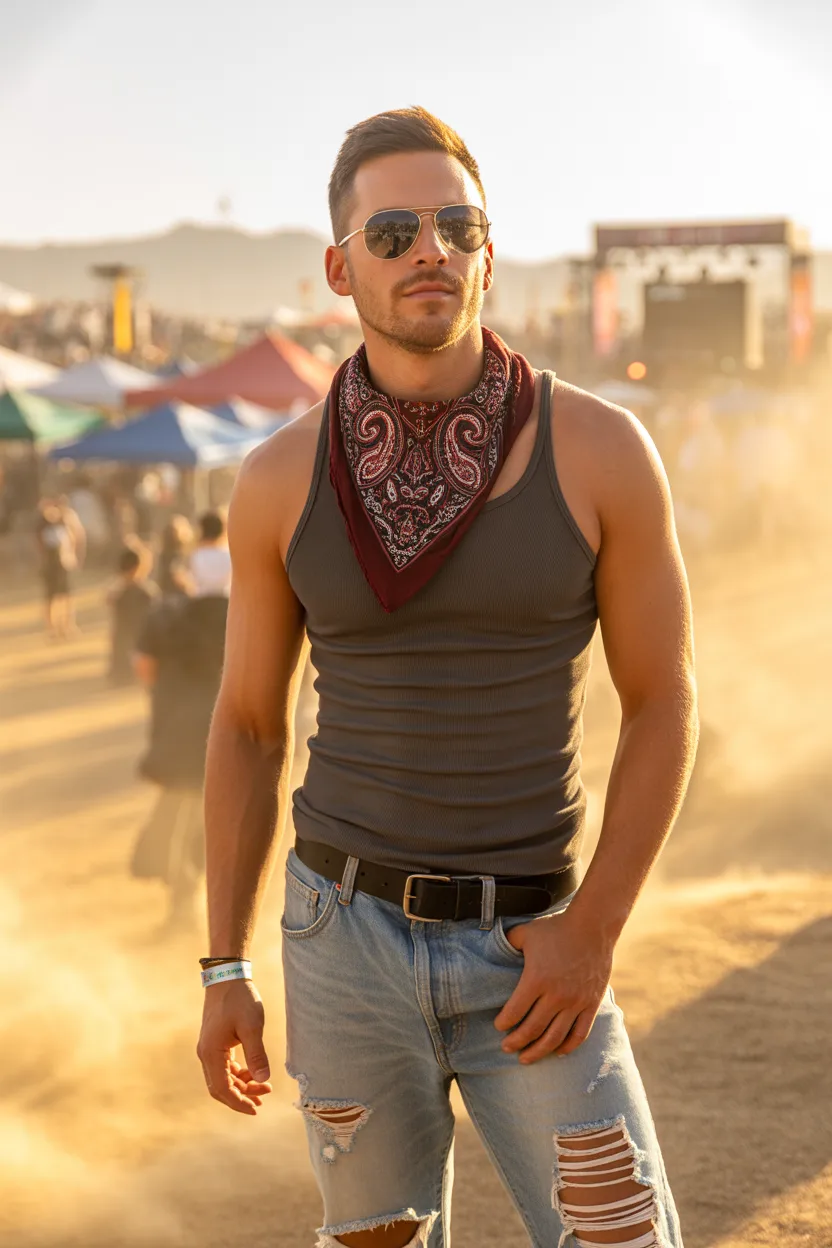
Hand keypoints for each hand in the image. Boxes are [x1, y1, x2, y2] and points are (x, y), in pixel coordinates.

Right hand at [197, 979, 271, 1113]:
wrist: (227, 976)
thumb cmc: (239, 999)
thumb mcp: (252, 1026)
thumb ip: (257, 1055)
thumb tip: (263, 1080)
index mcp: (211, 1053)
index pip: (222, 1089)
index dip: (238, 1103)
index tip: (256, 1110)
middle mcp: (206, 1054)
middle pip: (221, 1087)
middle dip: (241, 1097)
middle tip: (263, 1100)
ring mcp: (209, 1049)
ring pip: (223, 1078)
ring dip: (242, 1086)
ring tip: (264, 1087)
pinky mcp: (215, 1043)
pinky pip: (225, 1067)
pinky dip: (239, 1074)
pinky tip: (254, 1074)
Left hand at [494, 909, 613, 1064]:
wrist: (592, 926)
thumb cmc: (556, 928)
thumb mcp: (526, 932)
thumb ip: (508, 943)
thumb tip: (492, 949)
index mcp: (536, 978)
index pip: (514, 1011)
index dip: (504, 1023)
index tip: (498, 1026)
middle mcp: (556, 995)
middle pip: (532, 1029)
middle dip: (516, 1042)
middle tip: (506, 1048)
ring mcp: (576, 1001)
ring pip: (555, 1037)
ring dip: (538, 1051)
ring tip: (526, 1058)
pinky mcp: (591, 1004)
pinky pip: (579, 1033)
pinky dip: (568, 1046)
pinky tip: (557, 1052)